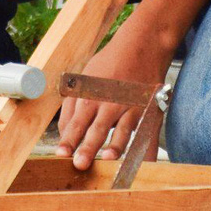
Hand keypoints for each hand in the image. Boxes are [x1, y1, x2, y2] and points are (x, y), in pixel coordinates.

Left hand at [56, 17, 176, 169]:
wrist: (142, 45)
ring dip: (116, 146)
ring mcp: (131, 107)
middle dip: (88, 147)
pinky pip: (147, 133)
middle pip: (97, 129)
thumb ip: (72, 106)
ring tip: (109, 159)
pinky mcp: (148, 110)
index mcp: (91, 96)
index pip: (77, 122)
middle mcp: (111, 103)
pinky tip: (145, 165)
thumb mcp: (84, 79)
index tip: (61, 154)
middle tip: (80, 163)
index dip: (69, 139)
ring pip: (123, 131)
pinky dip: (148, 150)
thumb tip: (65, 133)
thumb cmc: (109, 64)